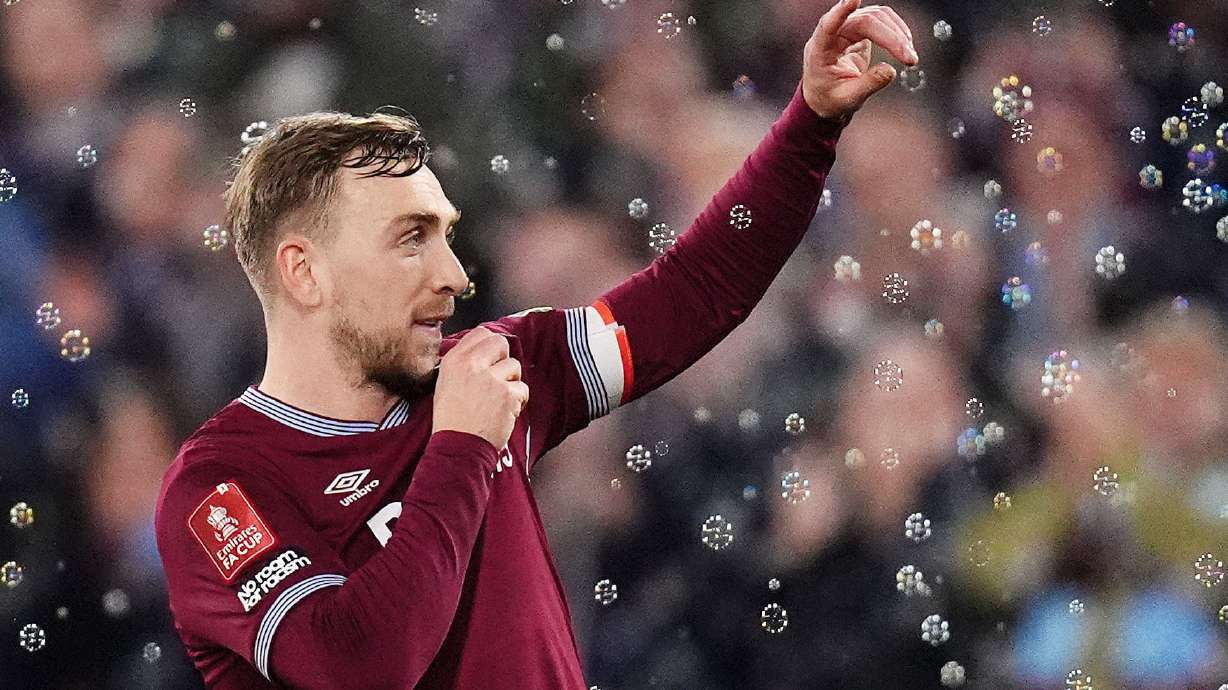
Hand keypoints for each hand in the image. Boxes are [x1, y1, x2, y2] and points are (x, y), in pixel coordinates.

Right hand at [431, 327, 529, 450]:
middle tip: (498, 379)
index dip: (489, 346)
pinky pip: (523, 389)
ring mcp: (491, 379)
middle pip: (500, 343)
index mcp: (454, 361)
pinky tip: (504, 413)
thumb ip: (463, 364)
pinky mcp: (508, 394)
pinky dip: (518, 402)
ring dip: (511, 383)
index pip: (480, 333)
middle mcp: (471, 365)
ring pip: (514, 366)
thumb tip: (483, 352)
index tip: (491, 360)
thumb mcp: (446, 384)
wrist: (458, 447)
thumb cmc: (451, 420)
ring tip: (498, 401)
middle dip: (503, 360)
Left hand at [802, 0, 917, 121]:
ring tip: (909, 56)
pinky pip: (881, 20)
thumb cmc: (830, 99)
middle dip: (891, 37)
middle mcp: (832, 34)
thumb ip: (868, 84)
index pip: (828, 26)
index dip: (840, 11)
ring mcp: (846, 28)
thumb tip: (890, 70)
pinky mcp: (859, 29)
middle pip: (865, 21)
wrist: (826, 98)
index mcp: (820, 50)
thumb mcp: (848, 99)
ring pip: (876, 17)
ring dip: (897, 33)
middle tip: (909, 58)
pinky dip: (896, 31)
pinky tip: (905, 46)